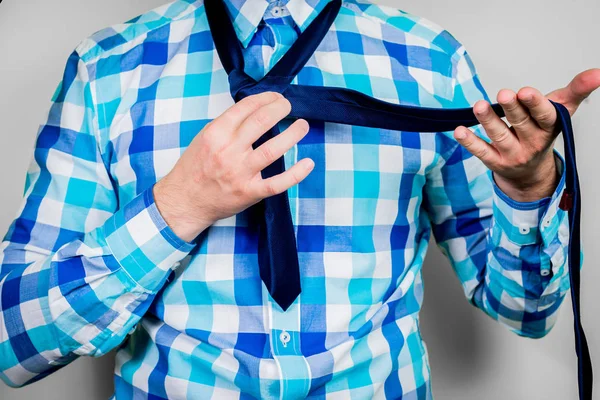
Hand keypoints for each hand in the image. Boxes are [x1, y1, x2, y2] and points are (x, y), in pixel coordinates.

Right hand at [154, 92, 313, 241]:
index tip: (276, 97)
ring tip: (303, 126)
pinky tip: (308, 163)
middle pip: (261, 122)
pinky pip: (277, 183)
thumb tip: (255, 110)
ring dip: (292, 135)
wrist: (184, 201)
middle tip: (289, 106)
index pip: (246, 107)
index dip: (266, 98)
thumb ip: (228, 125)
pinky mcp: (250, 192)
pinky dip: (296, 174)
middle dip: (280, 109)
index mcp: (216, 134)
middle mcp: (228, 151)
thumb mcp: (204, 138)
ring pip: (272, 150)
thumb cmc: (195, 168)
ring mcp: (240, 173)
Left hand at [454, 68, 599, 201]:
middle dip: (512, 109)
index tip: (525, 91)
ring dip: (488, 121)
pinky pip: (481, 152)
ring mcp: (512, 154)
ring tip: (479, 106)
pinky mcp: (494, 162)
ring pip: (499, 137)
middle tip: (504, 93)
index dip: (535, 104)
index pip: (544, 115)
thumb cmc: (542, 131)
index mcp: (549, 127)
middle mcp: (532, 142)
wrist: (530, 171)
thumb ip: (576, 90)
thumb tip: (598, 72)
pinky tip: (459, 131)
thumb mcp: (561, 111)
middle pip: (521, 124)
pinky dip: (470, 142)